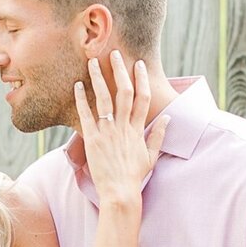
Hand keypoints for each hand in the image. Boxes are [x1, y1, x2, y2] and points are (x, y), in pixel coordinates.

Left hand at [74, 52, 166, 207]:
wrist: (120, 192)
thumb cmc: (135, 176)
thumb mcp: (151, 156)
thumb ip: (159, 135)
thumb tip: (168, 118)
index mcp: (138, 129)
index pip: (143, 98)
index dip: (141, 79)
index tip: (138, 64)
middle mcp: (124, 127)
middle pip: (124, 92)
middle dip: (120, 71)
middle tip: (115, 54)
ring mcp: (108, 132)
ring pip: (104, 99)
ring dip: (99, 78)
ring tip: (92, 62)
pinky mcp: (92, 139)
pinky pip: (86, 115)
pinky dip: (81, 99)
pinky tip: (77, 85)